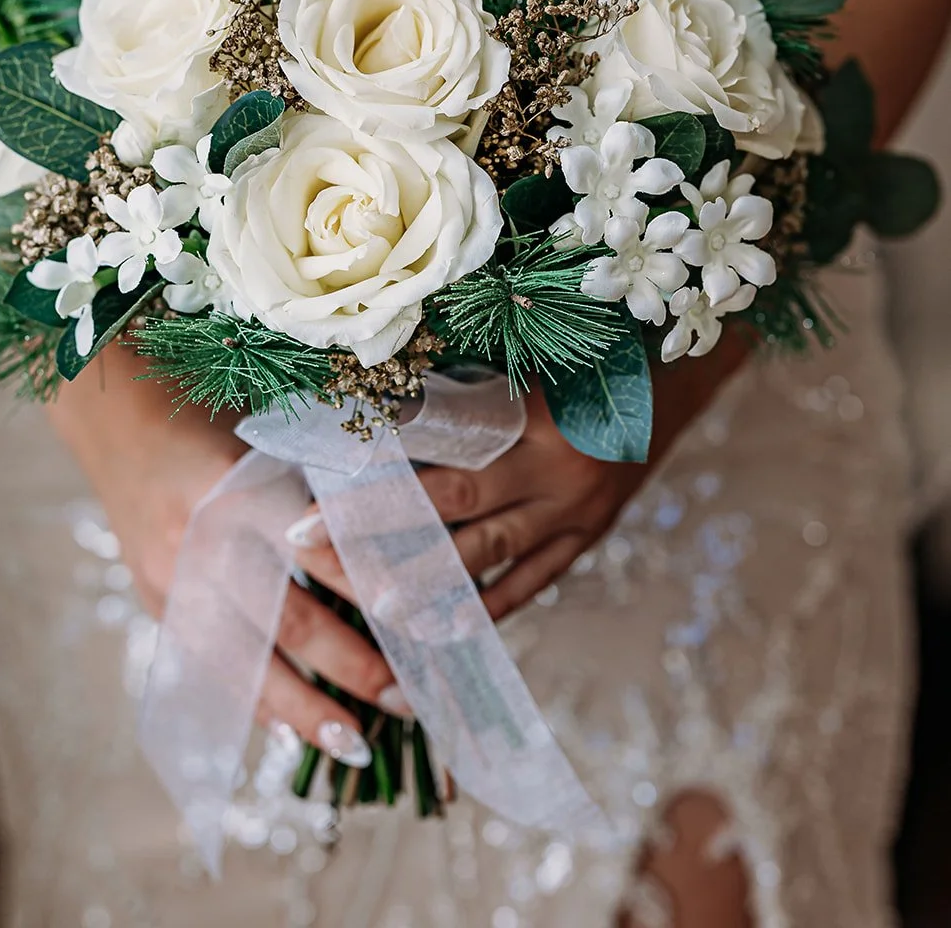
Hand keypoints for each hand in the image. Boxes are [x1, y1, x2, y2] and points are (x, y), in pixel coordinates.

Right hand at [49, 346, 397, 765]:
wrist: (118, 418)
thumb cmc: (215, 416)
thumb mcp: (274, 437)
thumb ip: (325, 485)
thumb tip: (405, 538)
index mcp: (245, 487)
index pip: (321, 552)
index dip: (373, 593)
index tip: (425, 625)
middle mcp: (205, 539)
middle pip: (287, 619)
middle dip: (351, 667)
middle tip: (407, 698)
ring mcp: (172, 578)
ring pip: (243, 661)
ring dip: (304, 709)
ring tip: (357, 743)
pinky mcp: (156, 602)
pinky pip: (207, 666)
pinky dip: (252, 701)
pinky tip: (295, 729)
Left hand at [290, 329, 751, 622]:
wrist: (673, 379)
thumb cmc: (585, 354)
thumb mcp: (525, 360)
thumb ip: (460, 388)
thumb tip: (369, 402)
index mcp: (534, 421)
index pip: (440, 457)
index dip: (377, 478)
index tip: (314, 485)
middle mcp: (555, 475)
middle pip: (454, 513)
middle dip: (381, 533)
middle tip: (311, 548)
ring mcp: (575, 515)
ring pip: (490, 560)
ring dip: (428, 584)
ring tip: (370, 608)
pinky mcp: (589, 539)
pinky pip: (532, 583)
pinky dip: (488, 607)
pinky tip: (443, 630)